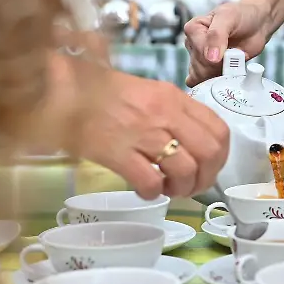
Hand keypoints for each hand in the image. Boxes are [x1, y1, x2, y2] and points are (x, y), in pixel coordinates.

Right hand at [77, 68, 229, 198]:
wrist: (62, 90)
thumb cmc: (103, 94)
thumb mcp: (148, 93)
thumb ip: (174, 114)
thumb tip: (194, 144)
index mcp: (173, 97)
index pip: (219, 130)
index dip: (220, 158)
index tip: (208, 170)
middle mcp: (163, 113)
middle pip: (208, 153)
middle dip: (205, 179)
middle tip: (189, 187)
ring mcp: (141, 132)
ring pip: (185, 170)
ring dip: (181, 189)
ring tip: (167, 189)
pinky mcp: (117, 152)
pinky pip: (150, 181)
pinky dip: (153, 193)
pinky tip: (144, 189)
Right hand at [183, 1, 272, 86]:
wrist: (257, 24)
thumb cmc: (241, 15)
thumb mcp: (229, 17)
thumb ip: (217, 35)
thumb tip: (210, 58)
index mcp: (193, 30)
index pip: (198, 52)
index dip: (214, 56)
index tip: (228, 50)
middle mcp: (193, 45)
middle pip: (199, 68)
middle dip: (218, 67)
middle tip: (233, 56)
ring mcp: (202, 60)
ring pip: (203, 78)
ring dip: (219, 75)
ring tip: (231, 62)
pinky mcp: (211, 70)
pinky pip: (208, 83)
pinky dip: (220, 82)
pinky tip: (228, 72)